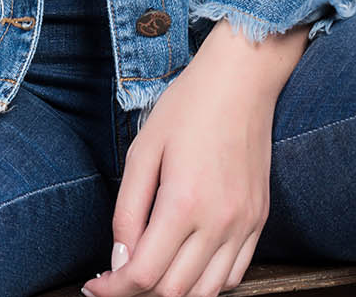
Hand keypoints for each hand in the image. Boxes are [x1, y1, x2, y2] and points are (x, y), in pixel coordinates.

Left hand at [81, 31, 287, 296]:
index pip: (143, 275)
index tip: (95, 286)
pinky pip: (235, 275)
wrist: (241, 79)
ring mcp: (244, 224)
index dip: (114, 290)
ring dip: (173, 293)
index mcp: (184, 203)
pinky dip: (207, 284)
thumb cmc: (188, 106)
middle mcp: (218, 222)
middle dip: (137, 293)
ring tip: (151, 273)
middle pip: (173, 291)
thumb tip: (119, 261)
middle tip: (117, 279)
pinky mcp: (259, 220)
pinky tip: (187, 264)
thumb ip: (128, 210)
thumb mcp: (143, 150)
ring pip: (206, 293)